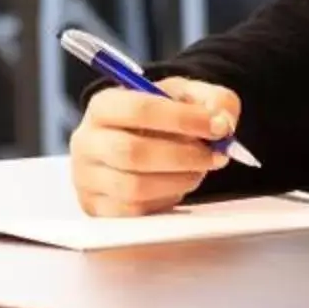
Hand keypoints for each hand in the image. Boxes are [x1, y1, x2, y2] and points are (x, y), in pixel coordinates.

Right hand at [70, 79, 240, 217]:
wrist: (143, 140)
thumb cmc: (164, 118)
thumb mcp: (190, 96)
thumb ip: (213, 100)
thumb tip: (222, 121)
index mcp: (104, 105)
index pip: (139, 109)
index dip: (184, 119)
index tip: (219, 127)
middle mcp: (86, 140)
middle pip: (132, 153)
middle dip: (185, 156)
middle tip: (217, 155)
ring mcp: (86, 176)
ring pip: (134, 187)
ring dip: (179, 180)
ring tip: (199, 169)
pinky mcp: (96, 206)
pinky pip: (134, 210)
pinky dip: (166, 199)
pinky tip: (178, 184)